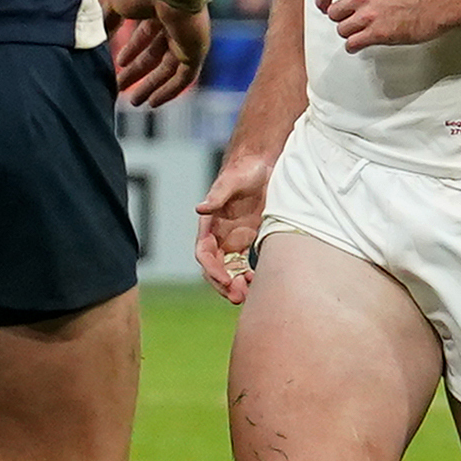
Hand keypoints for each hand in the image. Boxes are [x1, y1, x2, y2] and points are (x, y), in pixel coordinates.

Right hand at [100, 0, 210, 106]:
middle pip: (155, 55)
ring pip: (168, 69)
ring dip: (150, 85)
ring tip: (133, 101)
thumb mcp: (116, 3)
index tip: (117, 65)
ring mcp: (188, 39)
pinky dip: (170, 90)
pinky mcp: (197, 50)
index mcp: (158, 12)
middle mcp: (175, 26)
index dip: (131, 52)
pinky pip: (185, 77)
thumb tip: (100, 33)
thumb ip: (108, 18)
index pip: (145, 36)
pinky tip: (153, 102)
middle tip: (120, 87)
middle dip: (137, 72)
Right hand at [195, 144, 273, 302]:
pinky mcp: (248, 239)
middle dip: (223, 284)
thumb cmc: (243, 170)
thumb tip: (200, 209)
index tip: (227, 281)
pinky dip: (248, 276)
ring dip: (235, 284)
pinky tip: (259, 281)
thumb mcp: (231, 182)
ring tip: (248, 295)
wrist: (260, 163)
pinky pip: (244, 264)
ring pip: (229, 269)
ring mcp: (233, 238)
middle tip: (238, 297)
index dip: (213, 270)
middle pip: (215, 267)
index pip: (205, 254)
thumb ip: (216, 196)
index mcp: (210, 224)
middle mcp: (219, 235)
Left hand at [316, 0, 454, 49]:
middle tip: (350, 18)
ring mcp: (368, 16)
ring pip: (342, 29)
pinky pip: (353, 43)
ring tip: (359, 30)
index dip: (322, 0)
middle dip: (341, 16)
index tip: (323, 6)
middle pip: (333, 12)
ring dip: (348, 31)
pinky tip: (359, 43)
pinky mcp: (377, 33)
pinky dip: (353, 45)